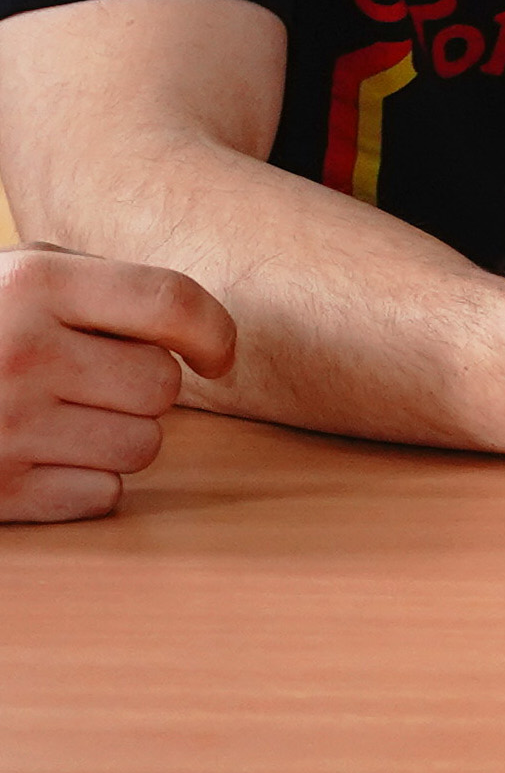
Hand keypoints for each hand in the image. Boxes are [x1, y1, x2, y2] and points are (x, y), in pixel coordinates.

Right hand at [0, 248, 238, 521]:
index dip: (215, 332)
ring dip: (119, 437)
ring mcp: (5, 425)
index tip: (216, 355)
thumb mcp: (17, 277)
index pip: (171, 301)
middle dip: (141, 388)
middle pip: (162, 386)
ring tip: (62, 417)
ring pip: (144, 446)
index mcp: (32, 283)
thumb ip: (102, 288)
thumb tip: (202, 333)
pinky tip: (40, 457)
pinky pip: (104, 495)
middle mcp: (21, 351)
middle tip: (90, 382)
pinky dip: (86, 483)